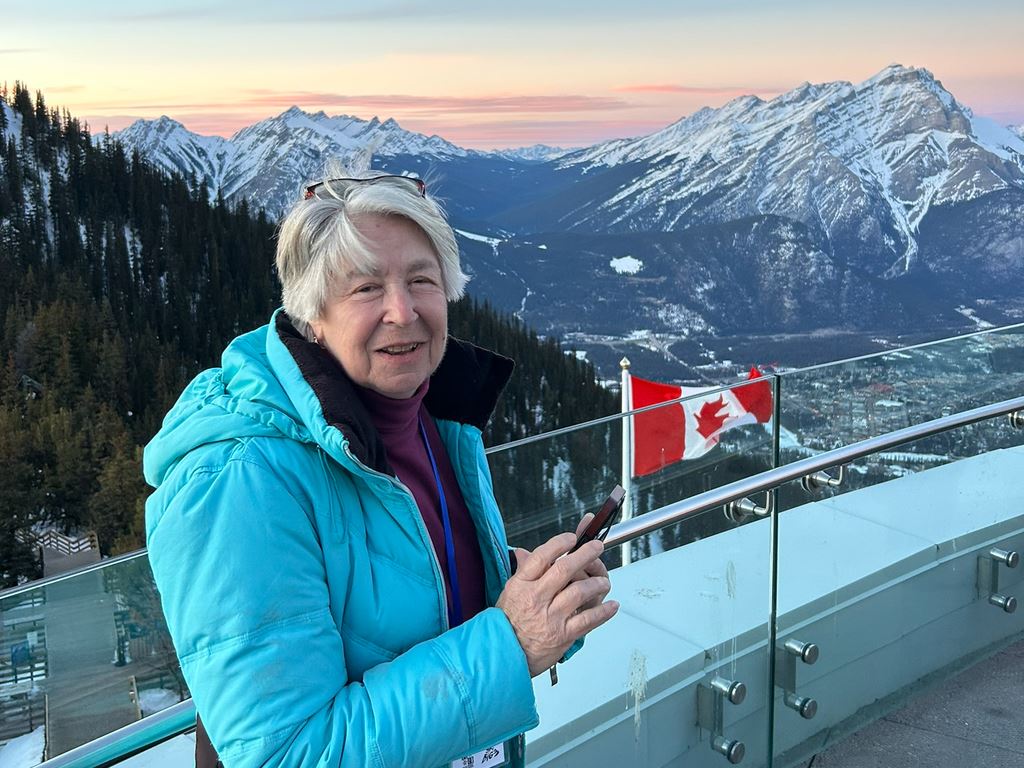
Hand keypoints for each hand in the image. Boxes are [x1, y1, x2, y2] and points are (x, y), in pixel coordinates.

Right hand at [497, 531, 617, 676]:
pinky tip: (612, 606)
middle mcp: (537, 597)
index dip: (560, 543)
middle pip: (564, 569)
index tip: (572, 538)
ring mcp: (551, 616)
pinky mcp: (563, 635)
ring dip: (597, 583)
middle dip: (585, 554)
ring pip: (579, 592)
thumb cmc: (507, 624)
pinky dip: (603, 612)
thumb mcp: (509, 592)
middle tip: (596, 547)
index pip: (542, 556)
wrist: (505, 654)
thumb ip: (522, 571)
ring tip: (603, 581)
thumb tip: (524, 552)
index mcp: (522, 584)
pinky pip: (588, 620)